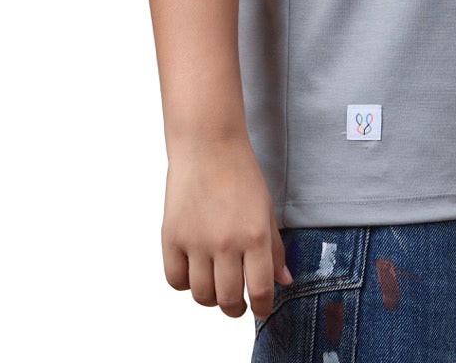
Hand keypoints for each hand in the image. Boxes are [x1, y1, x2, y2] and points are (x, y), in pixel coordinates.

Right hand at [161, 136, 293, 318]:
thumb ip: (275, 248)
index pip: (260, 291)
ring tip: (216, 285)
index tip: (261, 309)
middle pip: (229, 300)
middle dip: (236, 307)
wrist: (207, 145)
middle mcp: (226, 243)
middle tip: (237, 302)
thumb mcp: (266, 209)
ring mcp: (196, 242)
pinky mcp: (171, 238)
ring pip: (202, 295)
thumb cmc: (240, 174)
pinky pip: (176, 280)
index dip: (262, 308)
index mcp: (255, 235)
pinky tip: (194, 270)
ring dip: (211, 298)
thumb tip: (283, 281)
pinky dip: (186, 282)